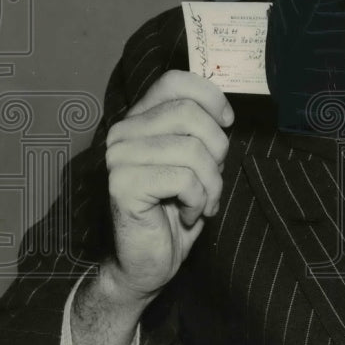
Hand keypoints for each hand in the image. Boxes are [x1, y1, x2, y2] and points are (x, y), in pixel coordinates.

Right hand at [103, 70, 232, 301]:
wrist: (147, 262)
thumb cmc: (175, 209)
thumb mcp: (195, 161)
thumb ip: (199, 131)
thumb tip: (224, 112)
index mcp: (140, 119)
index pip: (174, 81)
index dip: (210, 96)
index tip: (226, 122)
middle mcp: (123, 132)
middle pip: (189, 114)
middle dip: (217, 148)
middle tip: (213, 177)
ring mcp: (118, 157)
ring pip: (192, 149)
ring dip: (211, 182)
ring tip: (203, 201)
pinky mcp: (123, 185)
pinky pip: (183, 179)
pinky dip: (198, 200)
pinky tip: (188, 213)